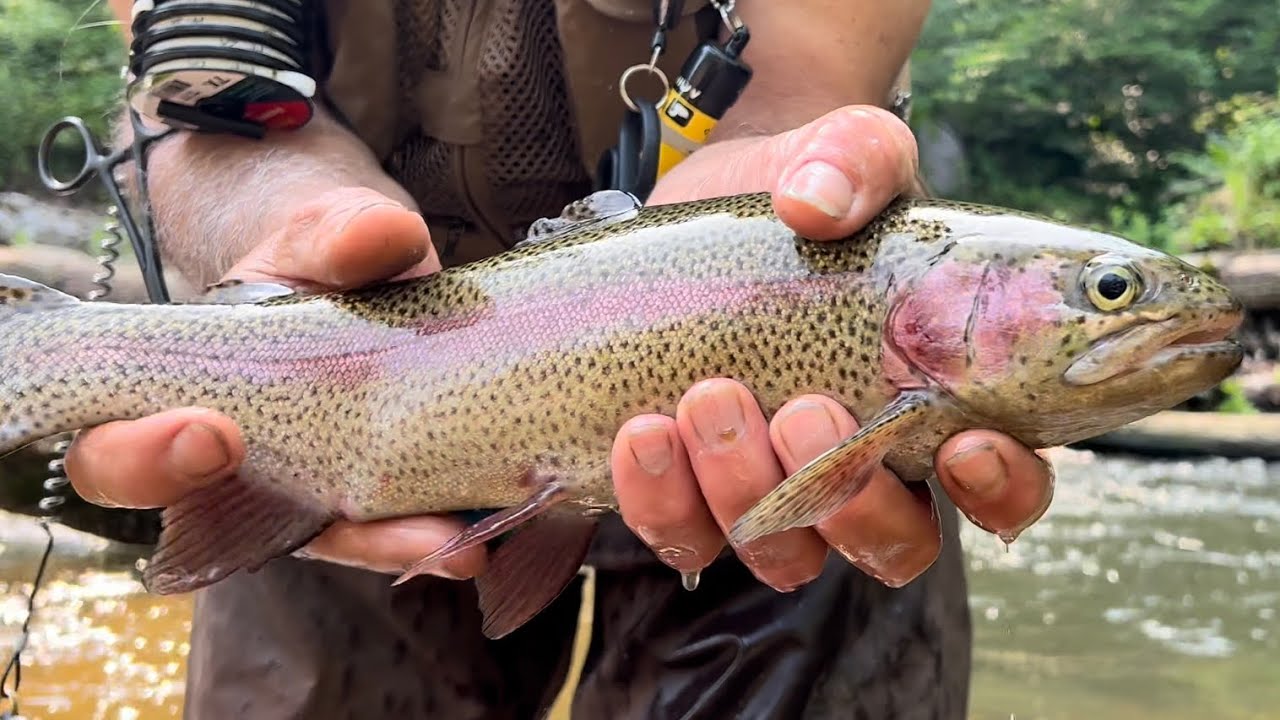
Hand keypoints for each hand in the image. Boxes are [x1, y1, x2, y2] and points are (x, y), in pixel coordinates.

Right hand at [64, 188, 487, 579]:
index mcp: (175, 392)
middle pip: (209, 519)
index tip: (213, 433)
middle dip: (269, 522)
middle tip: (340, 506)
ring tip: (452, 546)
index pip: (116, 448)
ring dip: (385, 546)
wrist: (376, 279)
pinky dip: (434, 537)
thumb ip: (337, 233)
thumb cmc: (319, 258)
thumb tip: (381, 236)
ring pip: (326, 538)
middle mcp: (232, 458)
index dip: (145, 457)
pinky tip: (479, 542)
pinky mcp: (377, 496)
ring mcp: (306, 487)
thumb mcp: (319, 233)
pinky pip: (393, 529)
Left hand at [612, 106, 1056, 589]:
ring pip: (785, 555)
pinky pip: (684, 536)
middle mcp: (866, 468)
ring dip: (746, 492)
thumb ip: (855, 159)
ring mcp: (777, 491)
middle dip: (853, 498)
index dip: (1001, 488)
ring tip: (707, 396)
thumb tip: (814, 201)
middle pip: (892, 544)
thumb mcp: (845, 153)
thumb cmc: (806, 189)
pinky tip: (642, 431)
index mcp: (938, 404)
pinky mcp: (689, 490)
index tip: (967, 443)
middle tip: (806, 410)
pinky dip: (661, 499)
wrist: (707, 198)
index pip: (1003, 485)